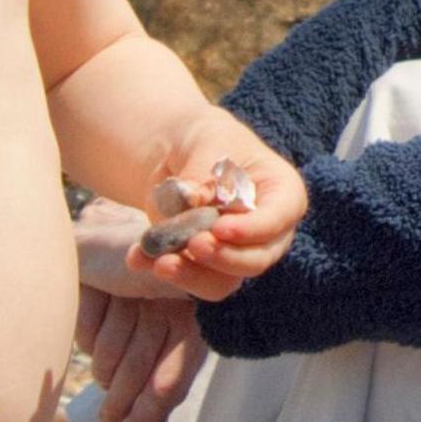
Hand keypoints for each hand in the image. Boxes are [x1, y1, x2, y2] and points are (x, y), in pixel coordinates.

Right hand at [73, 280, 206, 421]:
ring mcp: (136, 291)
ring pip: (110, 356)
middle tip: (108, 420)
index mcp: (191, 321)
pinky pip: (88, 331)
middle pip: (138, 373)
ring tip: (103, 368)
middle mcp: (170, 304)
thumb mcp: (155, 336)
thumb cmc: (138, 292)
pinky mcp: (105, 278)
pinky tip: (96, 316)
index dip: (147, 416)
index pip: (171, 380)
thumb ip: (160, 378)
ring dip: (102, 370)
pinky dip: (87, 335)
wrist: (109, 237)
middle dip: (120, 402)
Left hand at [128, 114, 306, 302]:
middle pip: (257, 258)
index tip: (220, 228)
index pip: (279, 218)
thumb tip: (193, 200)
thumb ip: (202, 171)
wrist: (180, 156)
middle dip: (224, 257)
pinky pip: (192, 280)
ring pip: (225, 281)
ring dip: (192, 275)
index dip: (254, 229)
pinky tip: (138, 257)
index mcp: (282, 193)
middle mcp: (268, 231)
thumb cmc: (207, 141)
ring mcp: (238, 253)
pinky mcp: (207, 267)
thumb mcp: (207, 141)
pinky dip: (165, 271)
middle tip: (193, 244)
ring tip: (159, 261)